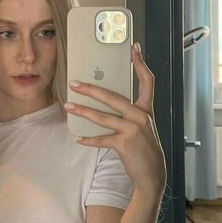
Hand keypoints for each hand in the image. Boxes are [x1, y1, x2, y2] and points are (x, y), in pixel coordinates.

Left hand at [64, 42, 165, 198]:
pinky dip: (88, 139)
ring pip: (102, 117)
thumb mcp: (141, 126)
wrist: (153, 174)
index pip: (147, 81)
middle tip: (75, 83)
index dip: (140, 63)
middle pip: (112, 97)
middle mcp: (141, 116)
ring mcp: (133, 130)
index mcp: (146, 109)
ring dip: (82, 111)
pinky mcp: (124, 144)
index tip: (133, 48)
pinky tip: (78, 137)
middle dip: (91, 89)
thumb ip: (128, 112)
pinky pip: (101, 139)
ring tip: (68, 105)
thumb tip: (103, 100)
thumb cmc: (143, 147)